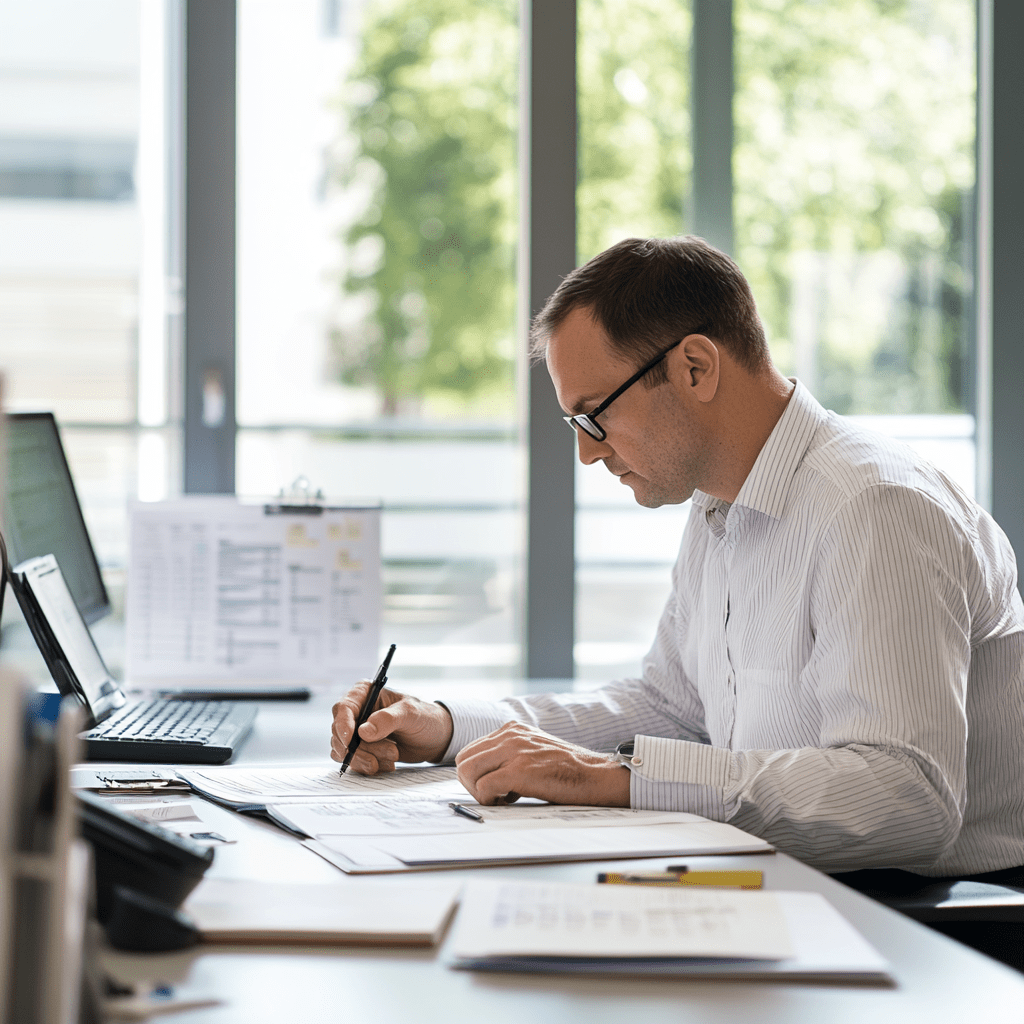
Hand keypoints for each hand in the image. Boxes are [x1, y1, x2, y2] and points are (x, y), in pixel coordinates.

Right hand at [331, 683, 453, 773]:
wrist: (433, 738)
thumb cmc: (424, 718)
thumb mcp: (410, 713)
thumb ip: (388, 720)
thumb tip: (363, 731)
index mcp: (365, 693)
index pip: (343, 708)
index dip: (343, 725)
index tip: (350, 742)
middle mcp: (357, 711)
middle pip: (340, 733)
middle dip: (363, 748)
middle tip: (392, 751)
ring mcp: (357, 731)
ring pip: (345, 751)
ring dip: (369, 758)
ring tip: (394, 756)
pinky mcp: (361, 749)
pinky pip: (354, 762)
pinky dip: (369, 766)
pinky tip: (389, 763)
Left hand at [455, 722, 630, 806]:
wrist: (595, 775)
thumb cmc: (567, 770)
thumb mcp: (534, 750)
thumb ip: (510, 754)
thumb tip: (485, 775)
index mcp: (511, 729)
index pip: (471, 751)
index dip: (475, 774)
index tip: (491, 787)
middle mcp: (510, 735)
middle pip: (464, 761)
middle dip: (471, 783)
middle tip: (492, 796)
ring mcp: (514, 750)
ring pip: (468, 772)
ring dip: (478, 792)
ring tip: (501, 799)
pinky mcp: (520, 770)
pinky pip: (484, 787)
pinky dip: (489, 800)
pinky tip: (509, 801)